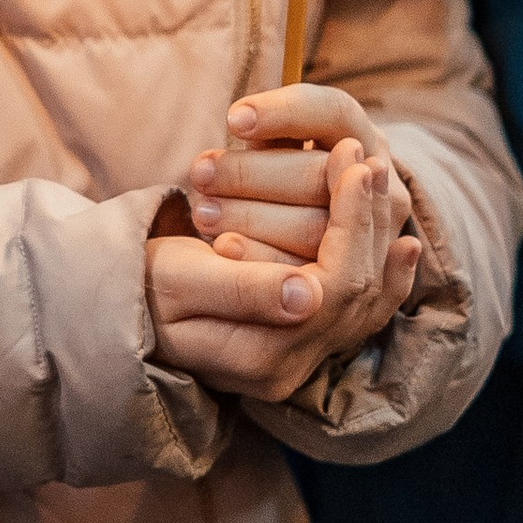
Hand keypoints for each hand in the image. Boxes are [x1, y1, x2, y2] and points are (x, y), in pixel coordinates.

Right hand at [150, 86, 420, 404]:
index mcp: (262, 356)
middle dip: (366, 217)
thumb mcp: (179, 280)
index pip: (335, 284)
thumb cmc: (140, 285)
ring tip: (377, 177)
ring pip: (366, 297)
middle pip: (359, 289)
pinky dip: (385, 275)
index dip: (350, 219)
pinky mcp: (303, 344)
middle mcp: (292, 368)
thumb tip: (309, 295)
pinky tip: (403, 246)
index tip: (348, 157)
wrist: (119, 309)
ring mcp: (301, 360)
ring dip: (376, 234)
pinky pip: (360, 312)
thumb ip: (243, 290)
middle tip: (366, 154)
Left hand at [183, 84, 407, 262]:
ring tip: (202, 212)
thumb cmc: (284, 177)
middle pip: (316, 173)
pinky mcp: (350, 278)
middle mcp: (377, 183)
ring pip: (312, 226)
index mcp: (360, 136)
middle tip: (199, 173)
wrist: (323, 239)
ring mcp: (373, 234)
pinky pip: (304, 271)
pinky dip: (260, 258)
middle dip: (251, 174)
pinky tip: (224, 247)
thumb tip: (240, 120)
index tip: (233, 120)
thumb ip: (271, 135)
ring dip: (250, 218)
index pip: (333, 111)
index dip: (284, 113)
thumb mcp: (283, 149)